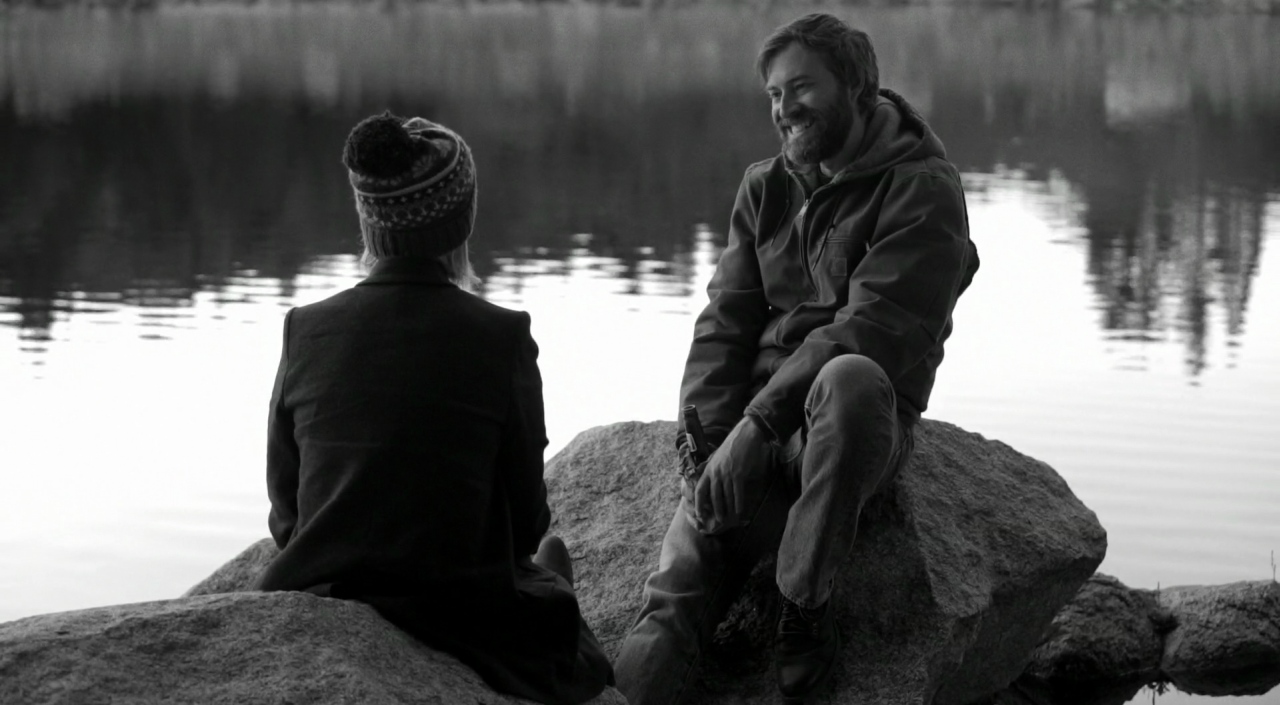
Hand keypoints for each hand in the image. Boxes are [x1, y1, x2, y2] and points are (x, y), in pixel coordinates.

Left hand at [694, 417, 772, 534]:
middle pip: (713, 496)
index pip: (700, 489)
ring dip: (727, 509)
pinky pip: (737, 492)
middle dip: (715, 509)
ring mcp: (726, 473)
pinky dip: (738, 502)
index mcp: (709, 469)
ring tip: (728, 518)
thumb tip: (712, 482)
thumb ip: (713, 469)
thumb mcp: (717, 457)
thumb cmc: (732, 446)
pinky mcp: (738, 473)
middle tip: (717, 520)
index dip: (698, 503)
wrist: (745, 435)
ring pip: (726, 496)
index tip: (699, 514)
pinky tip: (739, 511)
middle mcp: (716, 472)